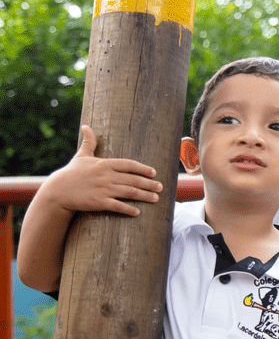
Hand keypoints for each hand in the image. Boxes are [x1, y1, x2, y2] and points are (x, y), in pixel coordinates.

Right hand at [44, 125, 162, 215]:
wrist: (57, 191)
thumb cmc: (71, 173)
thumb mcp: (81, 156)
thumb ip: (89, 142)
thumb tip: (86, 126)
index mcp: (104, 164)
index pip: (129, 165)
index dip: (143, 168)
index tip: (154, 172)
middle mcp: (106, 176)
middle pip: (133, 179)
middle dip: (149, 184)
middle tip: (161, 187)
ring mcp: (103, 189)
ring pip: (129, 192)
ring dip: (144, 196)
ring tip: (156, 198)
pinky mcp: (98, 202)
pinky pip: (117, 206)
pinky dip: (128, 209)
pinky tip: (138, 212)